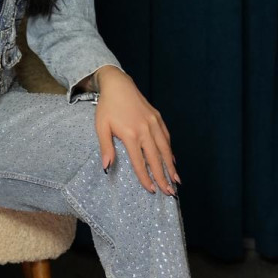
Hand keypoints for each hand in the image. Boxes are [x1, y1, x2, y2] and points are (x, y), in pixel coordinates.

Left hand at [93, 68, 180, 195]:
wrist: (118, 85)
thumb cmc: (107, 107)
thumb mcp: (101, 127)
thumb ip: (105, 147)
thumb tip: (106, 167)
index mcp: (130, 134)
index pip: (139, 162)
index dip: (146, 177)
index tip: (151, 190)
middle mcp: (145, 130)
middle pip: (156, 158)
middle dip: (163, 177)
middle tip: (169, 192)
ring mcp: (154, 123)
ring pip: (165, 149)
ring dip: (171, 166)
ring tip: (176, 180)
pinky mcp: (158, 118)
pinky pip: (166, 137)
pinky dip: (170, 150)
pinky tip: (172, 160)